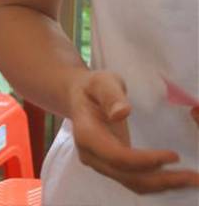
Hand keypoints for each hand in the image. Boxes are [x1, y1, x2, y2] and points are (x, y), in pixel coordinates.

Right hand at [69, 70, 198, 193]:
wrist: (78, 96)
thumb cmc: (93, 86)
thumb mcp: (102, 82)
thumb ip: (111, 95)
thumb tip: (122, 113)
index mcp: (86, 134)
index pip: (117, 156)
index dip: (145, 160)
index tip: (174, 155)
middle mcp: (91, 155)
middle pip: (127, 176)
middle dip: (161, 179)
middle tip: (193, 177)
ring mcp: (100, 163)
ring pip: (133, 183)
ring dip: (162, 184)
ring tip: (190, 180)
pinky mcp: (111, 166)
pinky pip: (135, 180)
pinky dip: (156, 182)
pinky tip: (176, 178)